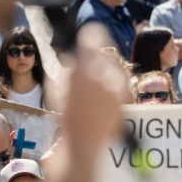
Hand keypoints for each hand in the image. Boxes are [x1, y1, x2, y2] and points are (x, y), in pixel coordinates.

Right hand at [55, 26, 129, 151]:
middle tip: (85, 68)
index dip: (90, 35)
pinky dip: (112, 85)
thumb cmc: (65, 121)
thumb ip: (66, 73)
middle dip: (95, 58)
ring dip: (104, 71)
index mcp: (82, 71)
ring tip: (92, 86)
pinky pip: (119, 82)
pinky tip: (102, 96)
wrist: (83, 146)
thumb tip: (72, 60)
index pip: (92, 39)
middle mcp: (102, 76)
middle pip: (104, 54)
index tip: (89, 36)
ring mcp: (116, 87)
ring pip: (112, 68)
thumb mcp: (57, 92)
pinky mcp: (124, 98)